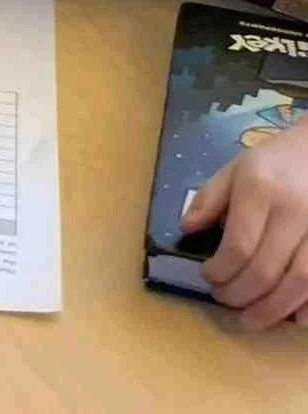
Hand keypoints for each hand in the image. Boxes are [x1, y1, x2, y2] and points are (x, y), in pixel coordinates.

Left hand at [184, 116, 307, 328]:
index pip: (239, 245)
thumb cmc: (273, 163)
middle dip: (240, 294)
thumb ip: (209, 199)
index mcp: (260, 191)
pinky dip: (307, 307)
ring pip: (298, 284)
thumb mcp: (234, 170)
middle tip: (223, 300)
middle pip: (266, 270)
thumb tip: (187, 230)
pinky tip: (292, 319)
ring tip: (249, 320)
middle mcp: (294, 214)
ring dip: (271, 310)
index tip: (206, 276)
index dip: (220, 270)